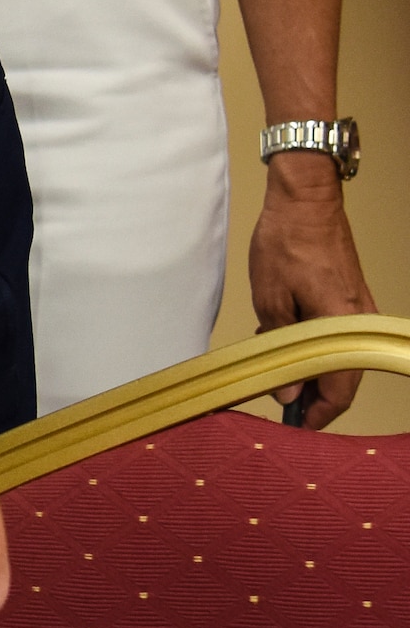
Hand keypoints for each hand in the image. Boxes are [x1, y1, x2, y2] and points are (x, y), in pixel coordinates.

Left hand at [249, 153, 374, 428]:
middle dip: (315, 396)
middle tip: (282, 403)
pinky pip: (337, 336)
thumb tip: (290, 390)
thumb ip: (280, 346)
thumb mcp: (269, 299)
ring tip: (276, 370)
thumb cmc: (286, 244)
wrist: (306, 202)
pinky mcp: (351, 298)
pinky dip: (315, 347)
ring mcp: (358, 309)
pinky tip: (284, 343)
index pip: (340, 388)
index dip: (319, 413)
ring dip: (313, 370)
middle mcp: (357, 320)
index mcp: (340, 325)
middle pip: (344, 377)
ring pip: (341, 357)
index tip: (297, 425)